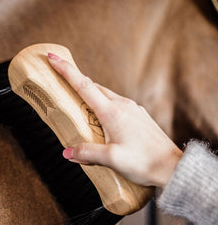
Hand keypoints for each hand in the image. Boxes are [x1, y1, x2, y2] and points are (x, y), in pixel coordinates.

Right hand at [47, 52, 182, 186]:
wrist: (172, 166)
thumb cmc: (144, 162)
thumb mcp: (111, 159)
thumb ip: (87, 153)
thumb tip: (67, 152)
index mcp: (112, 112)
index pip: (84, 86)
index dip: (66, 71)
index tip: (53, 57)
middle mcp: (123, 105)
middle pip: (93, 87)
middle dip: (76, 80)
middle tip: (61, 80)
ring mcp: (133, 109)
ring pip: (106, 95)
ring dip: (90, 94)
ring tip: (79, 103)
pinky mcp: (139, 116)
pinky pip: (116, 104)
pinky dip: (103, 104)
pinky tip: (102, 118)